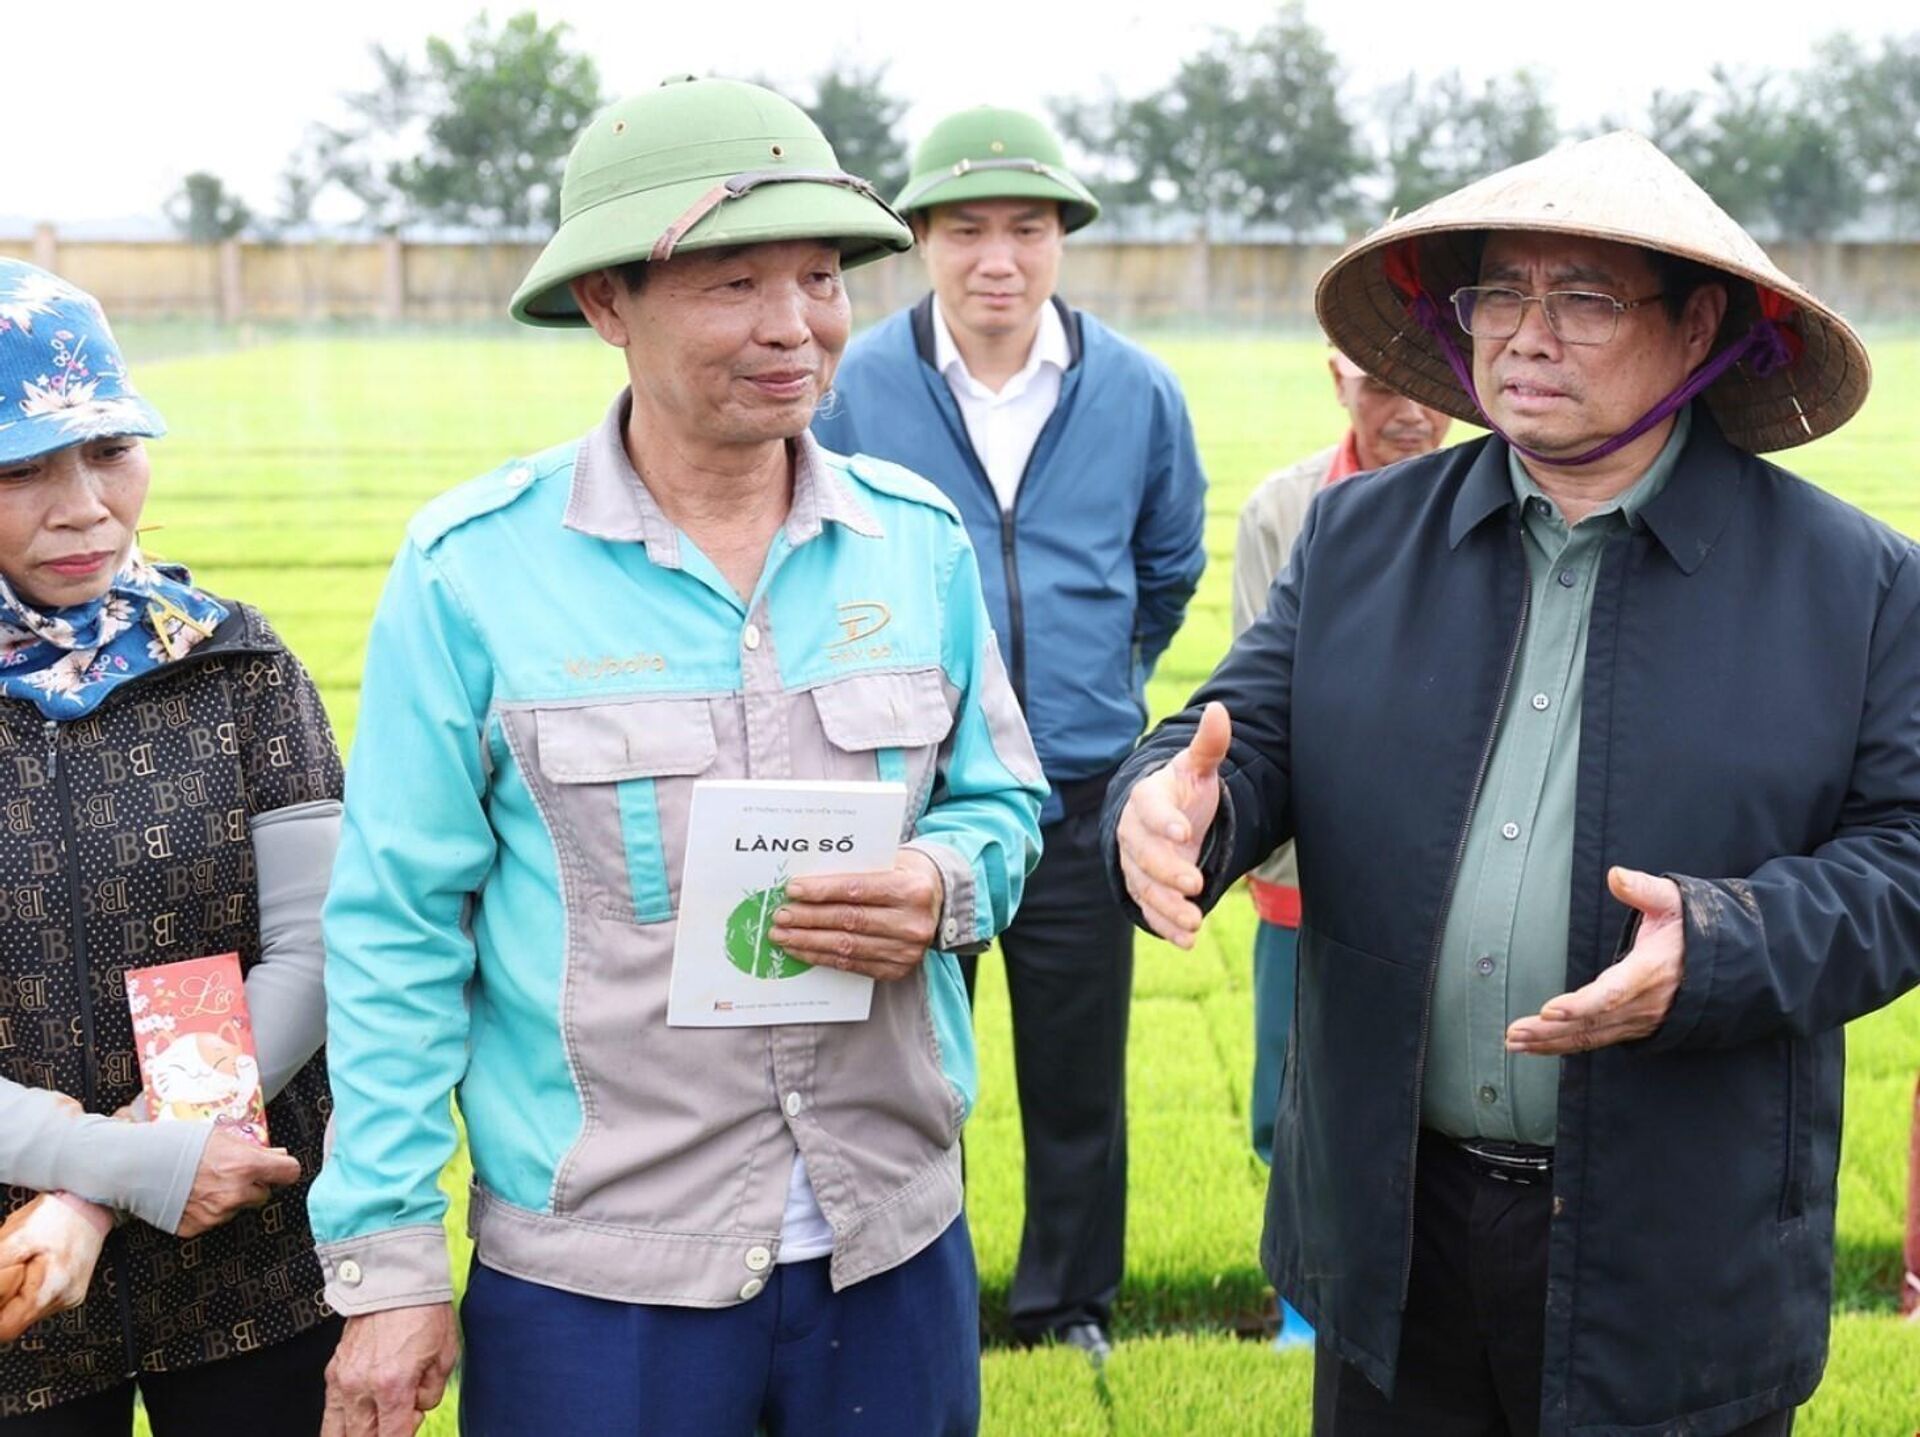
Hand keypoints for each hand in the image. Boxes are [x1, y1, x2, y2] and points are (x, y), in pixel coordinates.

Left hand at [0, 1195, 107, 1341]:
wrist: (90, 1200)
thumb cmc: (58, 1214)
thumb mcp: (14, 1238)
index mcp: (51, 1290)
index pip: (5, 1329)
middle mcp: (64, 1298)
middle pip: (15, 1321)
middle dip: (2, 1299)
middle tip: (8, 1269)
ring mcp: (69, 1295)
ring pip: (26, 1311)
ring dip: (14, 1292)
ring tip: (20, 1263)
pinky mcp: (70, 1289)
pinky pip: (38, 1299)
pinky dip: (27, 1287)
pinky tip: (31, 1265)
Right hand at [176, 1128, 301, 1237]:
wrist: (137, 1166)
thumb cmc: (178, 1144)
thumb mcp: (221, 1136)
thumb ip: (253, 1148)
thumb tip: (278, 1154)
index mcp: (246, 1166)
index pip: (289, 1172)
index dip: (283, 1169)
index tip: (278, 1168)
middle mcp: (236, 1194)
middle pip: (263, 1194)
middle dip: (253, 1184)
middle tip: (231, 1173)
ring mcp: (217, 1214)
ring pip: (238, 1208)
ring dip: (230, 1198)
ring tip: (205, 1182)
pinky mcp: (198, 1228)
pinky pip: (214, 1220)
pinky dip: (208, 1210)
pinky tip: (192, 1195)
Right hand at [322, 1303, 458, 1436]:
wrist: (395, 1279)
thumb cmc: (422, 1310)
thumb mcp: (444, 1356)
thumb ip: (429, 1395)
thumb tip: (415, 1411)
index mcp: (392, 1384)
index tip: (410, 1428)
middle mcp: (360, 1385)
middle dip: (382, 1435)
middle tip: (400, 1417)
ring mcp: (342, 1378)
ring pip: (336, 1431)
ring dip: (357, 1434)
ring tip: (377, 1421)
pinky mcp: (332, 1369)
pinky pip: (329, 1410)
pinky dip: (343, 1420)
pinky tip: (360, 1414)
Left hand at [769, 849, 944, 980]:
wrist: (941, 902)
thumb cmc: (907, 874)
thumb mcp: (890, 860)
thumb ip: (856, 869)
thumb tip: (808, 882)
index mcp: (912, 889)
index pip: (857, 890)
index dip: (822, 891)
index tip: (793, 891)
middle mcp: (912, 923)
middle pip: (848, 920)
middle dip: (808, 919)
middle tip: (781, 916)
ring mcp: (907, 951)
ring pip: (846, 946)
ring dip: (809, 942)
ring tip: (783, 935)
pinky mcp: (897, 970)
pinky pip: (852, 965)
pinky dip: (822, 957)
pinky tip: (803, 949)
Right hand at [1115, 702, 1231, 948]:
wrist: (1164, 818)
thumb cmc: (1183, 790)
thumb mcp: (1198, 767)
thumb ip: (1209, 744)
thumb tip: (1218, 709)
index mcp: (1146, 799)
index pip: (1151, 810)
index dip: (1165, 822)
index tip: (1185, 833)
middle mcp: (1134, 834)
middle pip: (1144, 856)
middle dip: (1168, 872)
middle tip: (1196, 884)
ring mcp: (1135, 864)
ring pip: (1144, 887)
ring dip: (1167, 906)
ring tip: (1194, 922)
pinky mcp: (1143, 888)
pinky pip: (1148, 909)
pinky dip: (1164, 926)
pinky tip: (1187, 940)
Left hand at [1506, 867, 1685, 1054]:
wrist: (1729, 964)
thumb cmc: (1693, 929)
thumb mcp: (1673, 902)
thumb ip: (1643, 889)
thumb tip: (1616, 875)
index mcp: (1650, 971)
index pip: (1612, 993)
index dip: (1581, 1005)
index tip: (1549, 1010)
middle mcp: (1644, 1003)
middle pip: (1592, 1022)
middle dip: (1550, 1031)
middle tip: (1513, 1034)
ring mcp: (1639, 1019)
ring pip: (1591, 1037)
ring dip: (1551, 1043)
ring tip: (1515, 1043)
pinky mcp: (1634, 1027)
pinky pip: (1597, 1040)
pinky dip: (1565, 1046)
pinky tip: (1538, 1048)